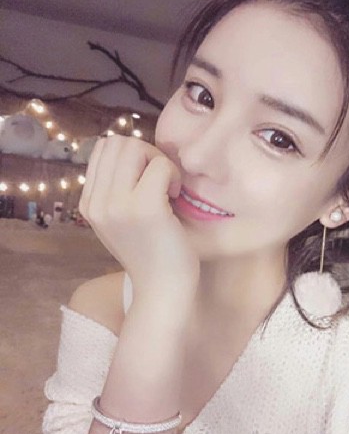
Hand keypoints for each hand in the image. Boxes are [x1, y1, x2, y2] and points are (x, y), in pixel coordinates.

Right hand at [79, 135, 198, 304]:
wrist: (162, 290)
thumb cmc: (151, 254)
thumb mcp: (121, 220)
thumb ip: (116, 189)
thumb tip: (132, 149)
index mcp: (89, 204)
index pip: (103, 148)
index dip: (132, 154)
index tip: (148, 179)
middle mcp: (96, 203)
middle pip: (117, 142)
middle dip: (146, 153)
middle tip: (161, 180)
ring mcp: (117, 206)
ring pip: (136, 148)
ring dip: (158, 161)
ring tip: (167, 188)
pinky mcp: (145, 209)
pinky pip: (160, 166)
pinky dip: (173, 174)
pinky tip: (175, 196)